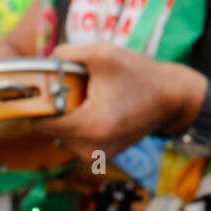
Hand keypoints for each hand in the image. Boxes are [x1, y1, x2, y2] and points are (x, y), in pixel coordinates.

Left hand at [34, 42, 204, 163]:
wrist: (172, 98)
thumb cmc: (139, 74)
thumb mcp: (103, 53)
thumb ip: (66, 54)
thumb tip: (41, 63)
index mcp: (89, 126)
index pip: (39, 120)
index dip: (39, 100)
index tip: (49, 84)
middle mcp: (89, 148)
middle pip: (48, 128)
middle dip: (54, 106)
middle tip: (74, 87)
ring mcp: (95, 156)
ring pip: (59, 135)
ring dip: (65, 116)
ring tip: (88, 97)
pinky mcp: (101, 156)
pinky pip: (74, 139)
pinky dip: (77, 124)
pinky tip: (95, 108)